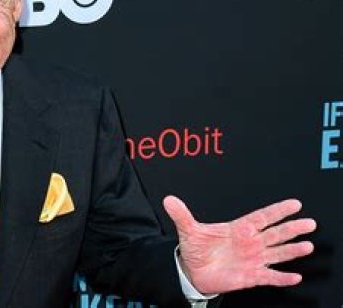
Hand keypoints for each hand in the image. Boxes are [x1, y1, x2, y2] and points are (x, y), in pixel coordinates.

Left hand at [163, 195, 315, 294]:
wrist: (193, 271)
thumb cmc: (197, 249)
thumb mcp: (189, 230)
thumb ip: (182, 215)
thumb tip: (168, 199)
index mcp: (239, 228)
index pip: (262, 217)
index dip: (277, 211)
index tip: (294, 204)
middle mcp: (250, 243)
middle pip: (275, 234)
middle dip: (291, 229)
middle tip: (309, 223)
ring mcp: (253, 259)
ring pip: (277, 253)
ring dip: (292, 251)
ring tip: (307, 246)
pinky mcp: (251, 276)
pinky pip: (269, 276)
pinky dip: (281, 278)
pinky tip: (294, 276)